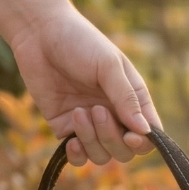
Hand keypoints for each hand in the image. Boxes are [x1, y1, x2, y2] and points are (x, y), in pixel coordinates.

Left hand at [7, 9, 162, 166]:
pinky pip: (79, 156)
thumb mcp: (108, 66)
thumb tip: (144, 131)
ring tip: (79, 113)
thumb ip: (126, 98)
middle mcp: (115, 117)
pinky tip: (71, 141)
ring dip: (92, 140)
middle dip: (112, 138)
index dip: (143, 142)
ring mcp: (90, 125)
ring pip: (102, 156)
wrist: (39, 33)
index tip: (130, 135)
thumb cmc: (80, 42)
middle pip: (125, 151)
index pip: (149, 136)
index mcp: (133, 101)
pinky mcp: (65, 128)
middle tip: (96, 110)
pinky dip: (78, 155)